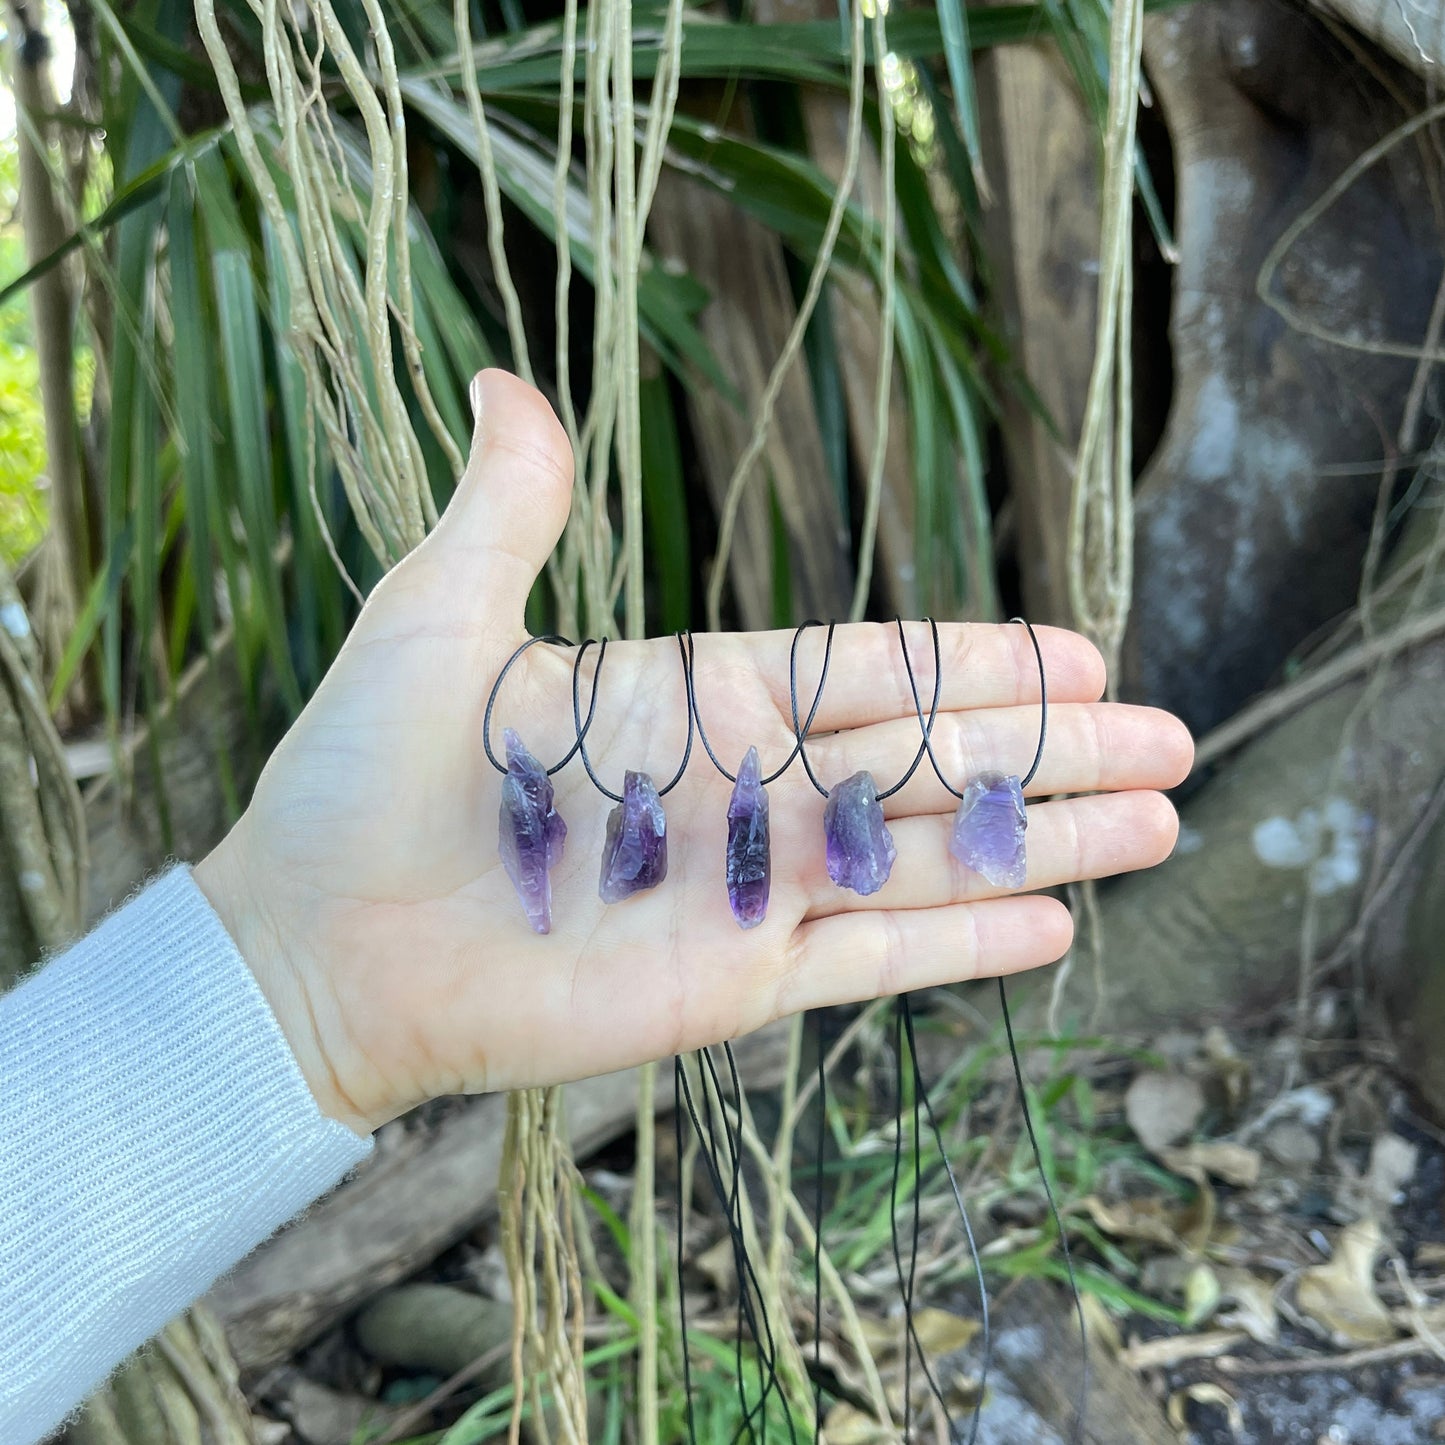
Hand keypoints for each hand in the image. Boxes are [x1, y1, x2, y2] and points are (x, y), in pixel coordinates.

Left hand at [193, 371, 1192, 1135]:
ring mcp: (747, 892)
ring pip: (926, 860)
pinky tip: (1055, 931)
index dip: (977, 664)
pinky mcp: (733, 985)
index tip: (1082, 650)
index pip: (869, 672)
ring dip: (1042, 844)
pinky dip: (960, 948)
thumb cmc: (362, 776)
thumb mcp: (437, 618)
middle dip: (1050, 750)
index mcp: (696, 698)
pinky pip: (870, 962)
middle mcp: (743, 790)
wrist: (318, 942)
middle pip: (929, 763)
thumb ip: (506, 513)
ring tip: (1156, 826)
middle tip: (1171, 737)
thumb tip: (501, 381)